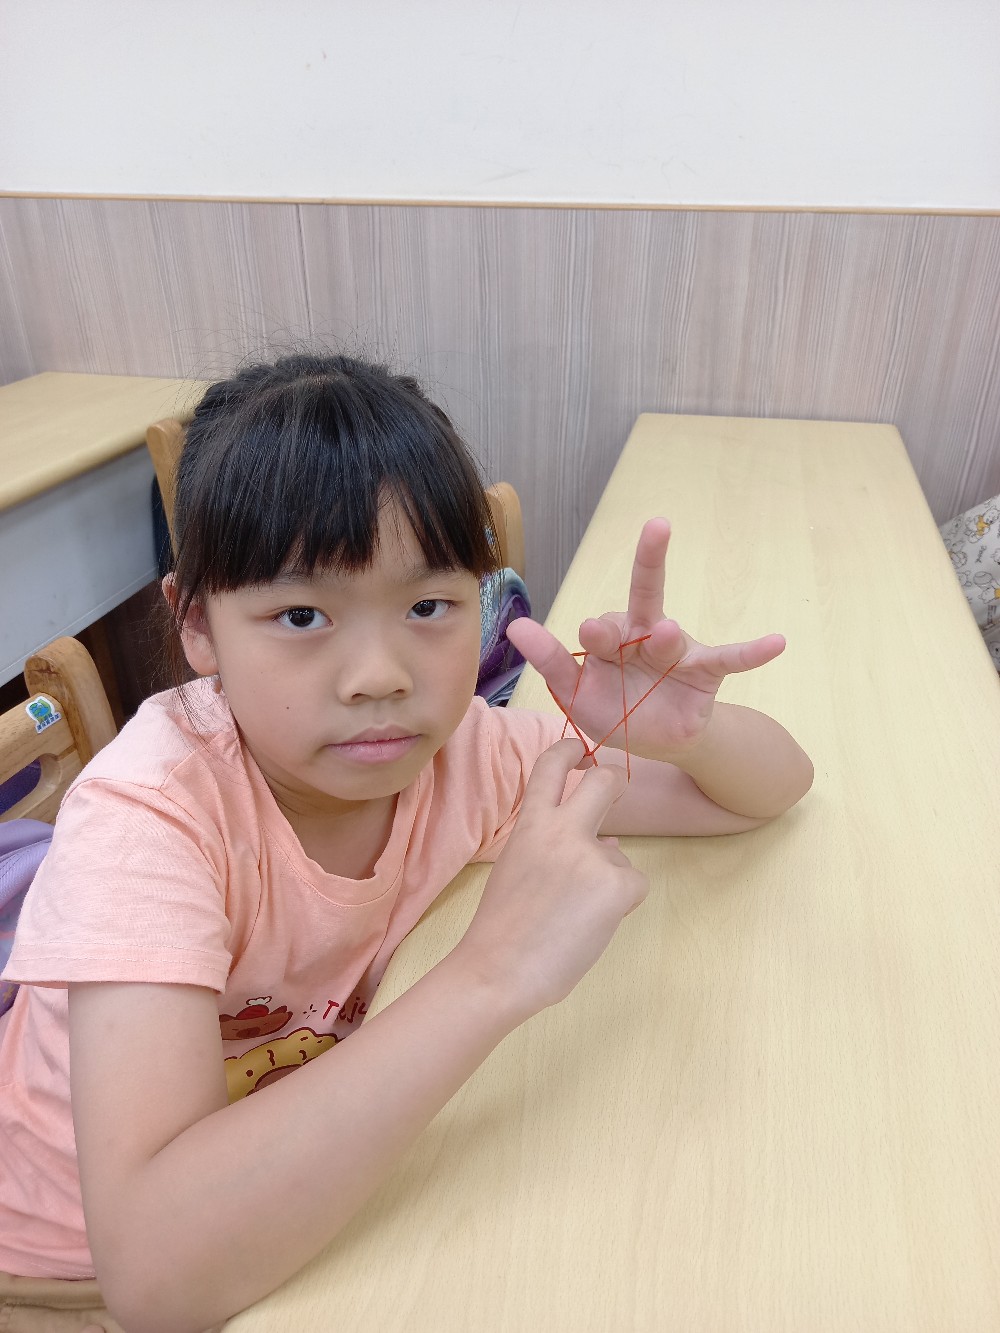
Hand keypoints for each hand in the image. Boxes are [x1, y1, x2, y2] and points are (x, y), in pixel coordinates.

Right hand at [455, 738, 647, 1022]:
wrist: (498, 971)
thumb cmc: (503, 928)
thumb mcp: (518, 868)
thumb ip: (554, 846)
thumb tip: (608, 843)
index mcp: (529, 824)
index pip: (551, 766)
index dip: (569, 750)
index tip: (579, 749)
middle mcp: (561, 830)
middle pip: (605, 781)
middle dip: (614, 783)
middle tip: (612, 794)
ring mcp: (591, 856)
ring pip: (619, 856)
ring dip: (607, 880)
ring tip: (573, 914)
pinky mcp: (615, 886)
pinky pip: (634, 885)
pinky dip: (620, 905)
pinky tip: (592, 924)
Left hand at [506, 518, 785, 760]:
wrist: (654, 743)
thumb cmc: (613, 709)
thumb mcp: (575, 693)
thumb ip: (551, 661)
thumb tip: (514, 626)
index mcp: (611, 639)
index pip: (602, 627)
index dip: (596, 631)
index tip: (588, 632)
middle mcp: (645, 636)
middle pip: (645, 595)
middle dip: (651, 561)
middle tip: (657, 528)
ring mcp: (677, 652)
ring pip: (674, 636)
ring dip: (671, 636)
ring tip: (668, 634)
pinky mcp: (706, 673)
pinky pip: (731, 659)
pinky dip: (754, 652)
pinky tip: (778, 642)